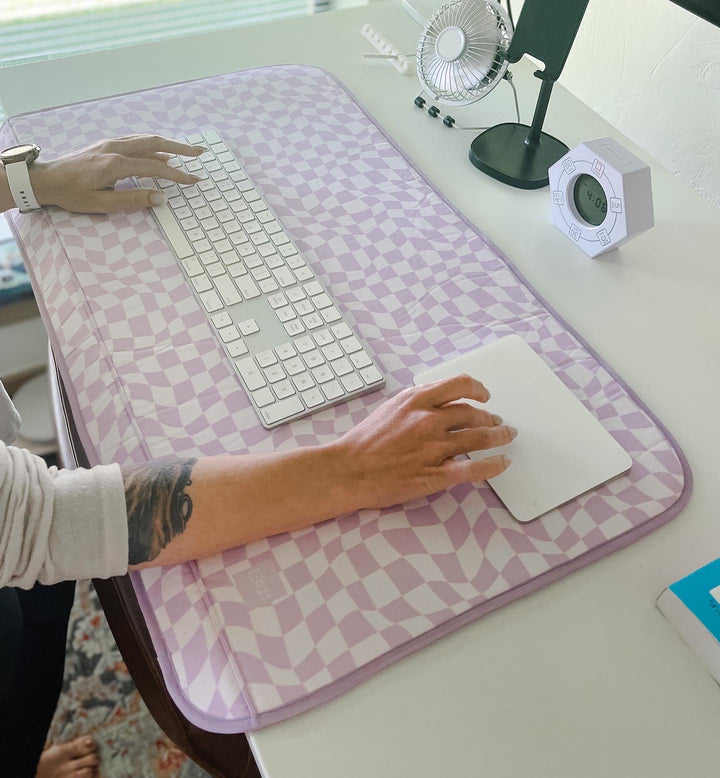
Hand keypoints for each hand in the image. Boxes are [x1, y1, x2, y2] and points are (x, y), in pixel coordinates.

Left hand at [29, 134, 205, 213]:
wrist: (46, 179)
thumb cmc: (72, 194)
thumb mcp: (102, 203)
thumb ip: (133, 199)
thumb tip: (160, 197)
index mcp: (116, 164)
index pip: (155, 167)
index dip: (177, 175)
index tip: (193, 180)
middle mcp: (115, 149)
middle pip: (155, 143)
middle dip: (180, 148)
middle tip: (199, 152)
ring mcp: (110, 144)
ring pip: (145, 139)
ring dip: (168, 144)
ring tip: (185, 152)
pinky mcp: (106, 145)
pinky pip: (135, 141)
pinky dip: (152, 145)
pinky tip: (159, 153)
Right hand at [334, 374, 514, 509]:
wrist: (348, 470)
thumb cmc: (364, 441)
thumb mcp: (390, 408)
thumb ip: (417, 402)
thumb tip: (441, 402)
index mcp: (416, 400)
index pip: (460, 385)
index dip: (478, 388)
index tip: (484, 395)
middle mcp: (428, 420)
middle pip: (474, 414)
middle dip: (491, 418)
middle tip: (497, 422)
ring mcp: (434, 448)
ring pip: (480, 438)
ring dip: (499, 436)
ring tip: (506, 436)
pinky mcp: (436, 474)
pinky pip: (474, 468)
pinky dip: (493, 465)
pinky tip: (502, 463)